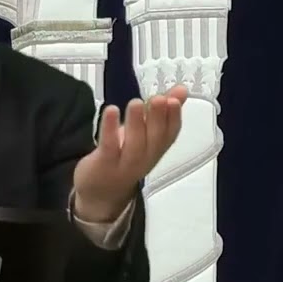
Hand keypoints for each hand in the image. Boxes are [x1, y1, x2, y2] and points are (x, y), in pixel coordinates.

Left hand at [73, 85, 188, 221]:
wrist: (100, 192)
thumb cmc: (124, 155)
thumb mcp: (145, 134)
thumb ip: (162, 111)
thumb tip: (181, 89)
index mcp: (157, 149)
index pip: (171, 134)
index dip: (174, 117)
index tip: (175, 99)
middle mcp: (145, 158)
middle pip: (155, 139)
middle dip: (158, 118)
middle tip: (159, 98)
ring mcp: (125, 163)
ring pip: (135, 144)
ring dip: (137, 123)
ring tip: (136, 102)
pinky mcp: (104, 163)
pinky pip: (109, 146)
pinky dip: (110, 128)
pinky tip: (111, 110)